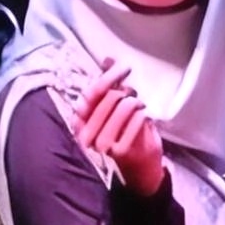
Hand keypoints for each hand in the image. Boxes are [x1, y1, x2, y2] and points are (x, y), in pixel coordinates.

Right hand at [68, 74, 173, 195]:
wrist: (140, 165)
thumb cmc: (125, 133)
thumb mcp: (115, 108)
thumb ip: (110, 85)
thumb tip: (108, 59)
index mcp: (80, 122)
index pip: (91, 94)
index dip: (108, 77)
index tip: (123, 67)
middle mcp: (86, 134)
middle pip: (108, 98)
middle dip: (125, 91)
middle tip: (134, 94)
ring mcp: (102, 143)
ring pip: (122, 107)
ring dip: (135, 102)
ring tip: (139, 107)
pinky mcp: (119, 150)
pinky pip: (135, 121)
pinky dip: (142, 115)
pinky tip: (144, 117)